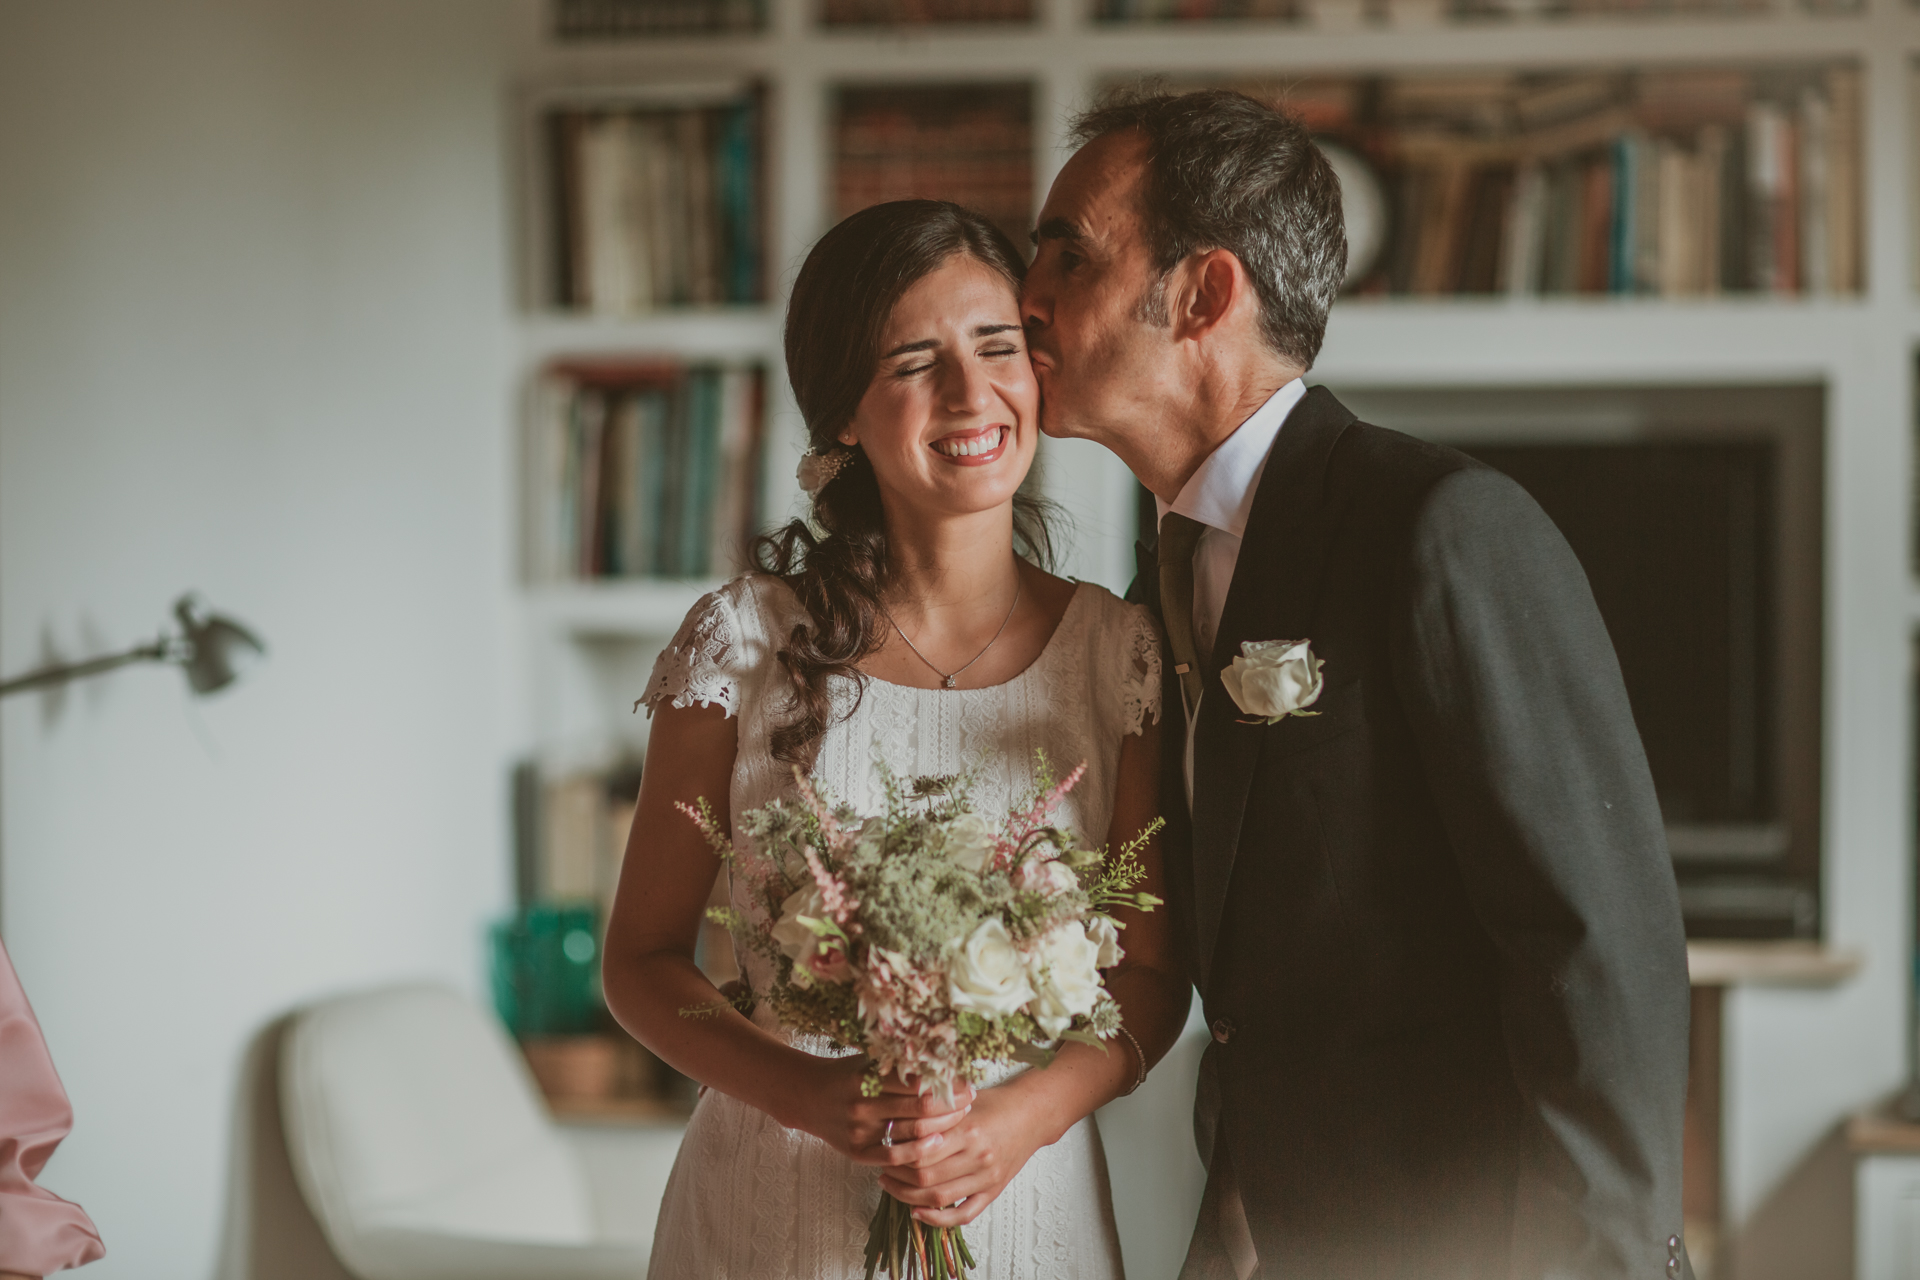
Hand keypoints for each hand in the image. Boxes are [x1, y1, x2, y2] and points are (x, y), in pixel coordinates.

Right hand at [774, 1055, 974, 1172]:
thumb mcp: (868, 1062)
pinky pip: (893, 1157)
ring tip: (960, 1120)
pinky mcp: (857, 1152)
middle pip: (919, 1109)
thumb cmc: (845, 1075)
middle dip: (950, 1105)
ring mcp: (860, 1131)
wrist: (807, 1097)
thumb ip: (898, 1064)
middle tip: (969, 1101)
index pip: (918, 1083)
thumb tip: (943, 1060)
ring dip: (941, 1128)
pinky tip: (936, 1145)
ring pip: (910, 1134)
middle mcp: (863, 1105)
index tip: (967, 1082)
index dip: (947, 1084)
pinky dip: (917, 1152)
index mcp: (867, 1078)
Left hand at [876, 1080, 1046, 1227]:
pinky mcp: (993, 1191)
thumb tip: (896, 1123)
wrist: (1032, 1114)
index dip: (897, 1154)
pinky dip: (938, 1219)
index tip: (883, 1149)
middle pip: (926, 1177)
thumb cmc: (994, 1103)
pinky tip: (918, 1212)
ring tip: (892, 1186)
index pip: (921, 1151)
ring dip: (909, 1197)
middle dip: (897, 1176)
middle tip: (883, 1169)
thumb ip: (934, 1112)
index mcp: (968, 1130)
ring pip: (939, 1198)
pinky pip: (963, 1214)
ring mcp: (986, 1177)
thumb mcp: (963, 1100)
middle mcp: (978, 1156)